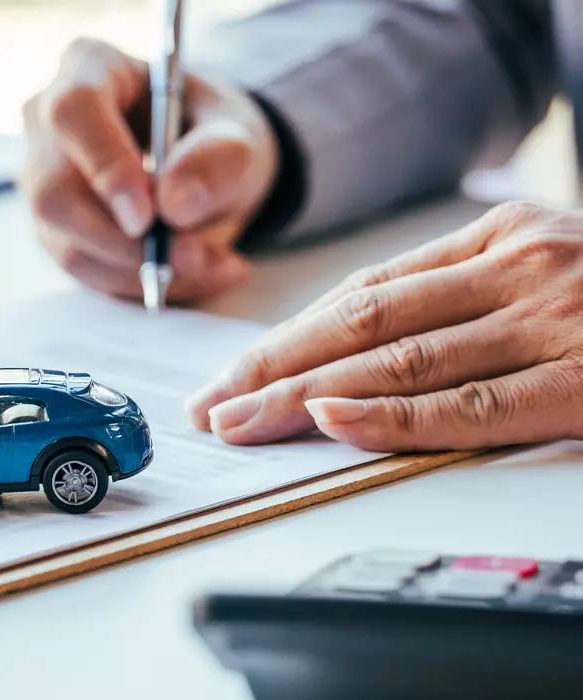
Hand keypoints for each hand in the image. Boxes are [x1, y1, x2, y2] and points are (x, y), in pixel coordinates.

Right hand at [19, 39, 278, 302]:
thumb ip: (217, 159)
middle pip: (55, 192)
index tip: (147, 217)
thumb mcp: (236, 134)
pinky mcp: (53, 230)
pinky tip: (189, 274)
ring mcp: (41, 180)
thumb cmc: (211, 135)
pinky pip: (85, 272)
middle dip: (125, 241)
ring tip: (213, 266)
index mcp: (88, 68)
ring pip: (68, 243)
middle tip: (193, 257)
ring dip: (143, 271)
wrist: (203, 168)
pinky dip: (140, 285)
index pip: (74, 113)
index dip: (105, 167)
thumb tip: (173, 204)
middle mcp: (46, 122)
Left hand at [185, 202, 582, 451]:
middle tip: (211, 404)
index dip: (287, 337)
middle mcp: (515, 269)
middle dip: (272, 366)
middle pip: (362, 321)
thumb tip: (365, 353)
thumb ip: (471, 295)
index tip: (232, 373)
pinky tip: (332, 421)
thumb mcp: (554, 269)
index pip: (365, 292)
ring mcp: (548, 321)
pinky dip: (394, 415)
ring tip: (242, 423)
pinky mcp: (582, 381)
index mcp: (500, 237)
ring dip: (304, 395)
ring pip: (397, 360)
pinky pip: (470, 403)